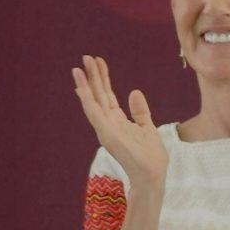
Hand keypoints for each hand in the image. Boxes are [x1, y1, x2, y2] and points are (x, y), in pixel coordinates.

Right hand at [70, 55, 167, 186]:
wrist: (152, 173)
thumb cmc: (151, 155)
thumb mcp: (147, 127)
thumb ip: (140, 111)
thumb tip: (134, 91)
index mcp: (118, 120)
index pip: (107, 95)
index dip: (103, 78)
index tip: (100, 61)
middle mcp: (108, 122)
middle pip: (98, 94)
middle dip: (93, 76)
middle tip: (86, 56)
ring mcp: (105, 128)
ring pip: (92, 101)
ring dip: (85, 84)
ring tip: (77, 67)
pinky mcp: (105, 133)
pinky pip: (93, 113)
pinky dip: (86, 99)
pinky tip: (80, 86)